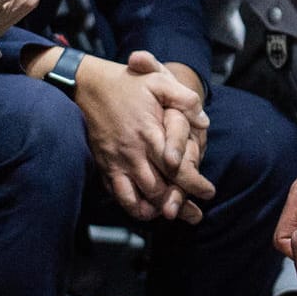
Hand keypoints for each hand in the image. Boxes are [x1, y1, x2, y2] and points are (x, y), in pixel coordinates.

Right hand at [77, 51, 211, 221]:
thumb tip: (204, 121)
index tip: (209, 192)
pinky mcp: (104, 166)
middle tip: (195, 214)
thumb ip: (184, 99)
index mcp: (149, 133)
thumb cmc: (126, 83)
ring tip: (173, 214)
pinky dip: (133, 207)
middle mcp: (132, 153)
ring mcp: (116, 162)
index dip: (194, 183)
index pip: (176, 168)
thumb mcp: (158, 81)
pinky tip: (147, 209)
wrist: (88, 85)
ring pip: (138, 198)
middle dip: (179, 205)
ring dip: (157, 210)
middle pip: (159, 189)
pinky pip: (118, 195)